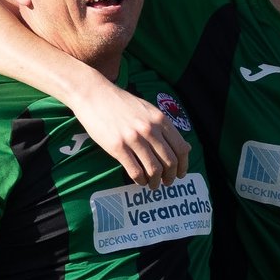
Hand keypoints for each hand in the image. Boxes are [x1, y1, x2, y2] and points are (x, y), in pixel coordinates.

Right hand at [74, 83, 188, 187]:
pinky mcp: (117, 147)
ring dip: (155, 182)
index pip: (180, 148)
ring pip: (154, 169)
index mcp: (160, 119)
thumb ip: (165, 128)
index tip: (180, 174)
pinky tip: (139, 181)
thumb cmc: (121, 103)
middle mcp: (150, 129)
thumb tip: (186, 147)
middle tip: (167, 183)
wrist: (94, 94)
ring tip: (153, 185)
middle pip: (169, 161)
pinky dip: (140, 180)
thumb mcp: (149, 110)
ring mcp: (134, 138)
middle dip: (170, 176)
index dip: (183, 166)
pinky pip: (135, 171)